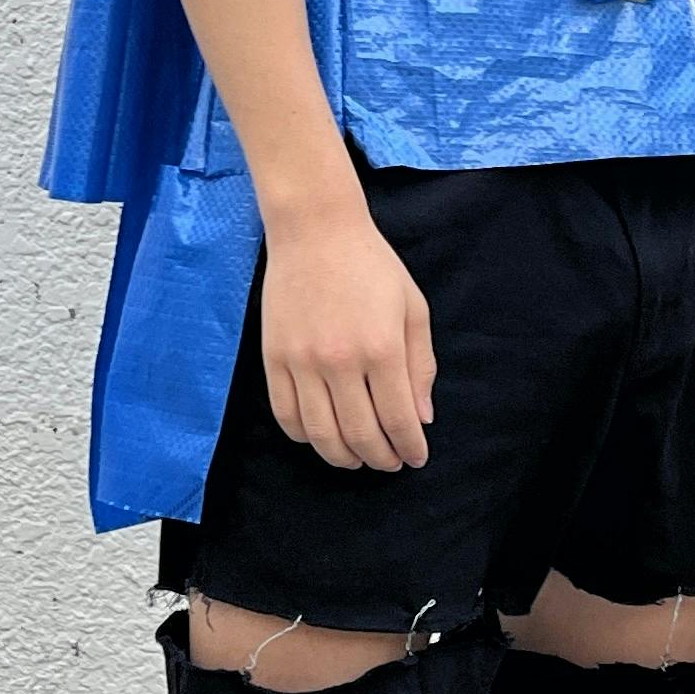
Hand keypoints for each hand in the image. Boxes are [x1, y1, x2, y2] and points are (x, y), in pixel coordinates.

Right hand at [259, 204, 435, 468]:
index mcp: (382, 348)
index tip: (415, 458)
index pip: (398, 420)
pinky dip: (304, 437)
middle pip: (360, 435)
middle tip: (389, 462)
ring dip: (342, 457)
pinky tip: (321, 436)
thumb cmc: (372, 265)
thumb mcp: (413, 309)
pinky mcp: (273, 358)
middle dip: (380, 458)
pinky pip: (285, 415)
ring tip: (357, 459)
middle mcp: (340, 361)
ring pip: (320, 433)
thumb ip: (420, 366)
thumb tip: (421, 418)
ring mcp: (302, 362)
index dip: (409, 447)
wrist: (315, 230)